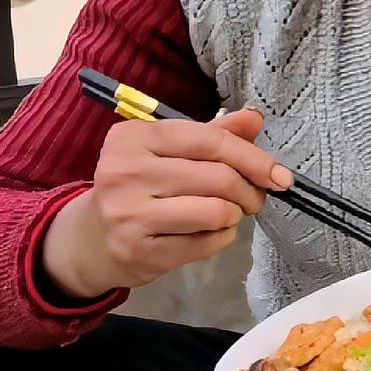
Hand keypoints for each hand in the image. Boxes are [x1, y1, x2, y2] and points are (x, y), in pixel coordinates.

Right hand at [41, 109, 290, 299]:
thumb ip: (214, 133)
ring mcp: (128, 214)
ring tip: (227, 214)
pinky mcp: (138, 252)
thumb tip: (255, 118)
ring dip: (234, 215)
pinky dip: (221, 238)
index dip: (254, 158)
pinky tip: (208, 233)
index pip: (212, 141)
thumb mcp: (170, 151)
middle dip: (250, 191)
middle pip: (220, 179)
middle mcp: (125, 172)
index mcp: (134, 137)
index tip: (280, 175)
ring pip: (216, 212)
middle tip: (253, 199)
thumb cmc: (140, 185)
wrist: (91, 238)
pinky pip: (206, 243)